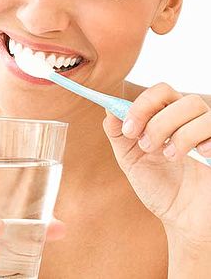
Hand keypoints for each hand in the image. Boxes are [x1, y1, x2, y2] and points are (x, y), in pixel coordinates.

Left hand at [103, 83, 210, 243]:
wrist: (183, 218)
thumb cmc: (158, 186)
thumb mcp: (130, 159)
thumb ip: (118, 134)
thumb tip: (109, 109)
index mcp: (165, 118)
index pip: (159, 92)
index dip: (142, 105)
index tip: (129, 130)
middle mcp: (188, 120)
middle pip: (176, 96)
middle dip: (157, 121)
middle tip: (146, 146)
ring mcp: (207, 131)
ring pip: (196, 107)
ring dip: (177, 132)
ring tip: (168, 156)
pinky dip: (203, 139)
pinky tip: (198, 156)